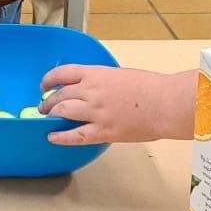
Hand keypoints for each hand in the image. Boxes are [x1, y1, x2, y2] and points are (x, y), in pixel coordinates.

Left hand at [39, 66, 195, 145]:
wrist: (166, 103)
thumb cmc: (150, 87)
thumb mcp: (119, 75)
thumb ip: (100, 81)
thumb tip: (89, 89)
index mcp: (95, 74)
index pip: (62, 73)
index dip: (49, 80)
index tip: (44, 85)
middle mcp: (91, 91)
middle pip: (59, 95)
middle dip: (49, 101)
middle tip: (45, 106)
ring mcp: (96, 112)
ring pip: (62, 112)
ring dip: (51, 115)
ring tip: (47, 118)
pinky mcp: (103, 130)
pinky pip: (75, 135)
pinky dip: (60, 136)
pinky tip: (52, 137)